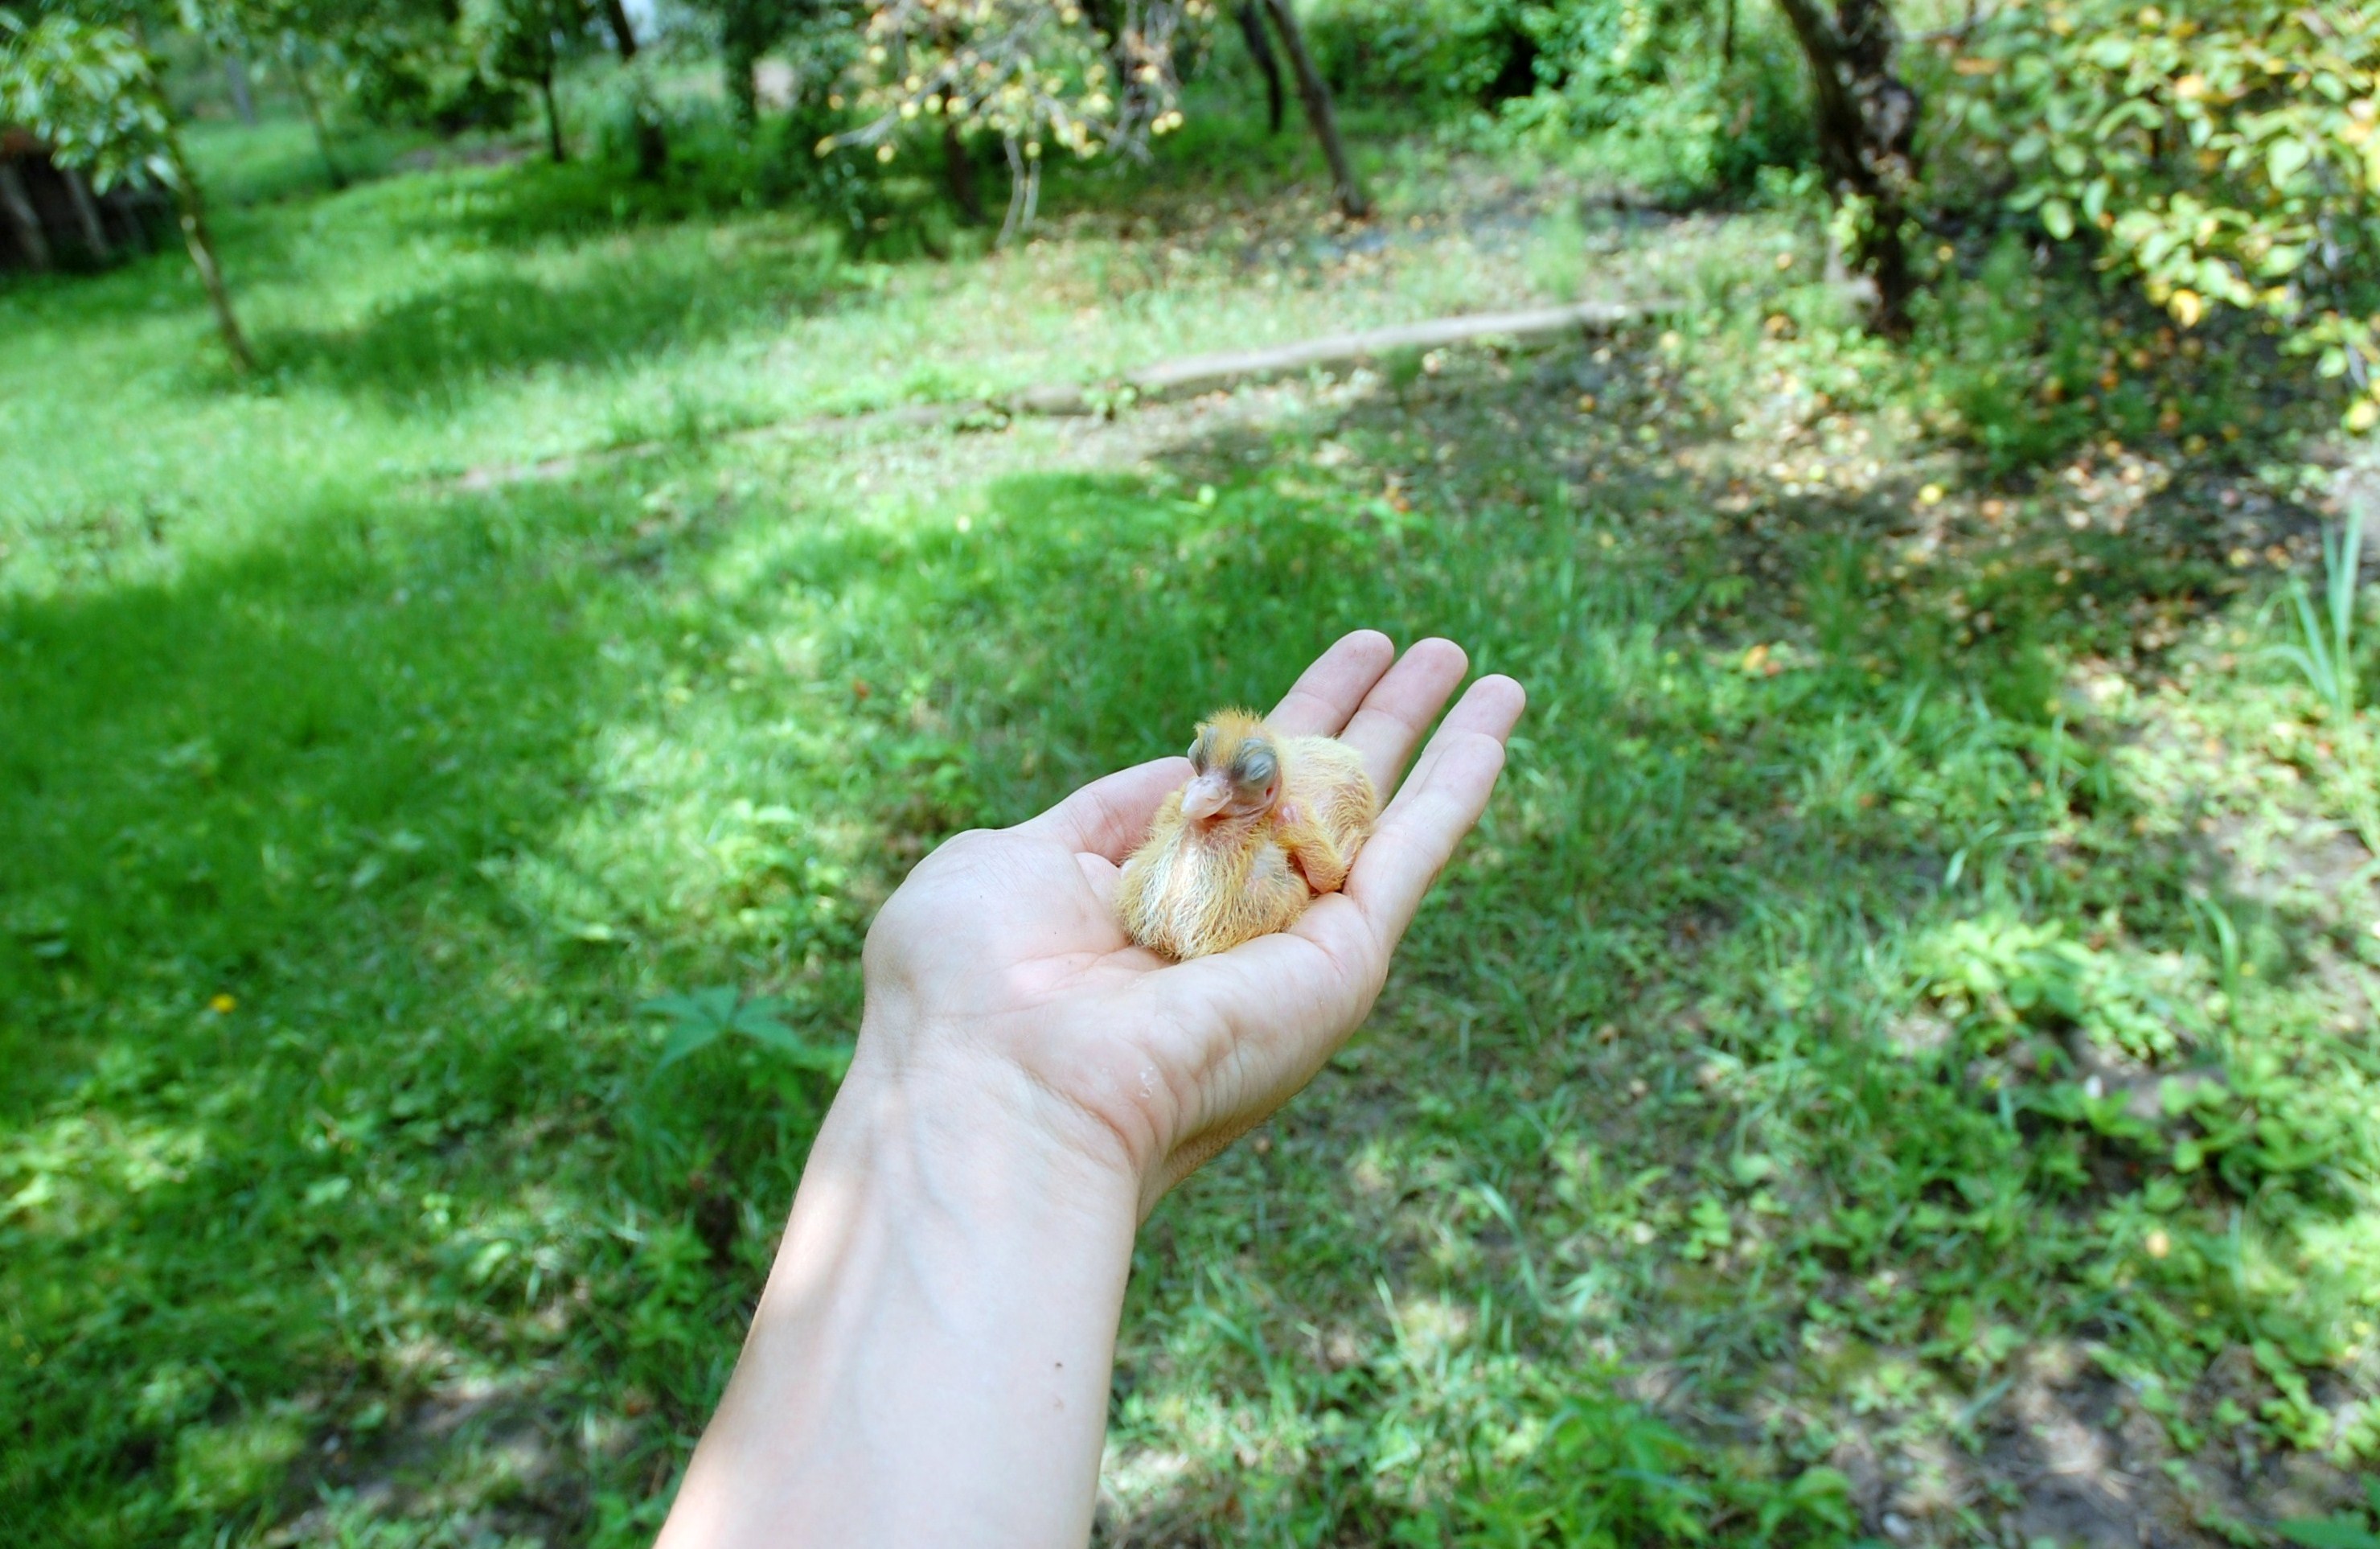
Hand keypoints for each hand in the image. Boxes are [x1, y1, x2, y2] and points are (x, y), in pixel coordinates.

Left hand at [857, 630, 1525, 1214]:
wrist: (1002, 1095)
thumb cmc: (969, 988)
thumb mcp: (1010, 864)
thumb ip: (1100, 817)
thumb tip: (1188, 770)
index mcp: (1137, 906)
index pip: (1218, 803)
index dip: (1260, 736)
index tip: (1296, 687)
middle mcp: (1224, 930)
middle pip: (1315, 795)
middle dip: (1368, 717)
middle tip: (1428, 651)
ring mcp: (1289, 946)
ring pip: (1379, 815)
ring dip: (1435, 735)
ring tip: (1485, 666)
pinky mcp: (1342, 962)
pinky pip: (1411, 853)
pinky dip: (1459, 784)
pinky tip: (1497, 722)